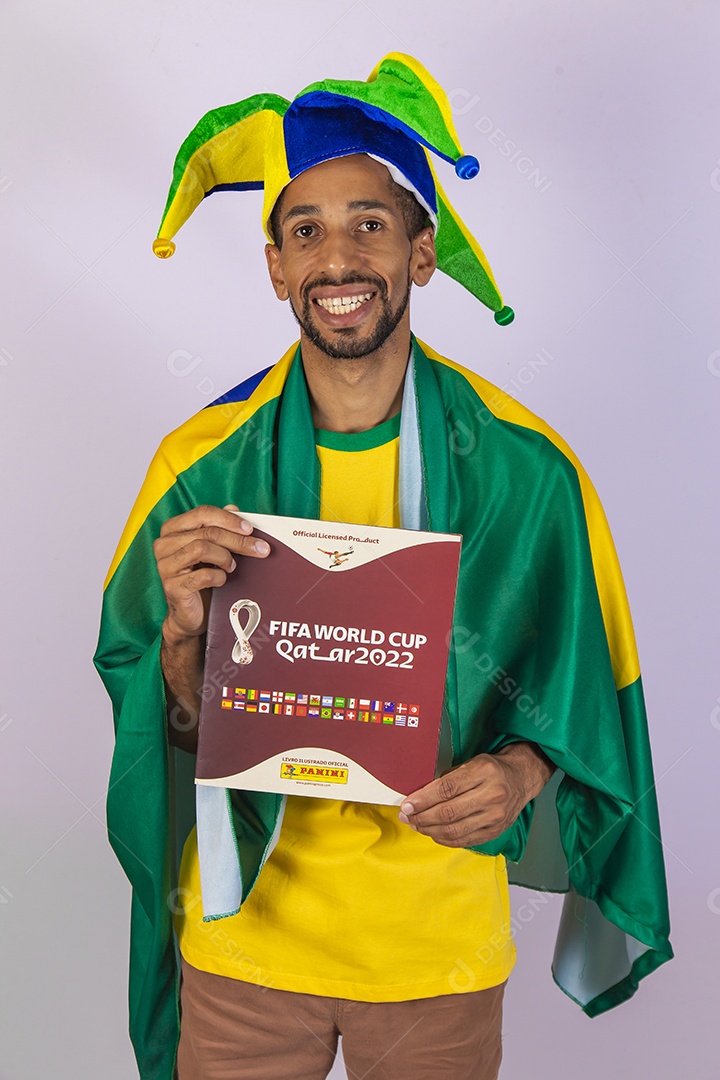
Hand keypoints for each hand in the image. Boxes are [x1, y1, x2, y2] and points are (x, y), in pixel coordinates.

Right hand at [153, 504, 269, 645]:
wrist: (191, 614)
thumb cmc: (201, 577)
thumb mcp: (212, 549)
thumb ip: (219, 527)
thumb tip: (234, 509)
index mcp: (172, 529)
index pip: (202, 513)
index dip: (229, 519)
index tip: (250, 529)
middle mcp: (164, 544)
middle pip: (206, 532)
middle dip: (237, 540)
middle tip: (259, 549)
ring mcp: (165, 566)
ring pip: (201, 548)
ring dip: (225, 557)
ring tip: (232, 567)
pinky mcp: (172, 587)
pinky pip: (201, 575)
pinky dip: (218, 577)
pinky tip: (222, 580)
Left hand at [398, 743, 554, 847]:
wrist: (520, 779)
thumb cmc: (492, 770)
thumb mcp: (471, 763)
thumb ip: (448, 779)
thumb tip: (419, 797)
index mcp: (484, 772)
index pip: (446, 789)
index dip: (423, 799)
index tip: (407, 804)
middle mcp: (492, 795)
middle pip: (448, 812)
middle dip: (421, 817)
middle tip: (406, 816)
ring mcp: (495, 816)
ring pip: (454, 830)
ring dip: (429, 830)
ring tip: (416, 825)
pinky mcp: (495, 831)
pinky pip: (464, 840)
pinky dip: (444, 839)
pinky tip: (433, 833)